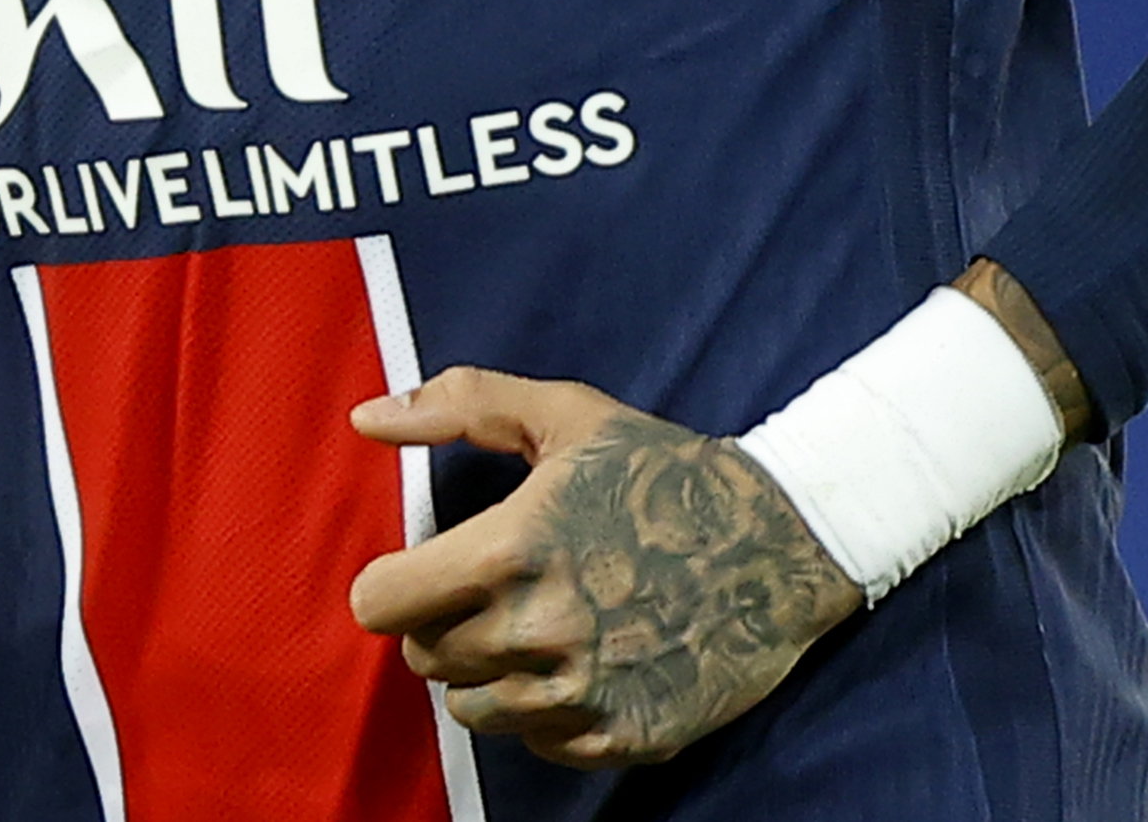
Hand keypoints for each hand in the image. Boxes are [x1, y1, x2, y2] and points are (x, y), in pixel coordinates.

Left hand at [346, 366, 859, 768]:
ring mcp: (580, 693)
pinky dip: (542, 709)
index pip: (382, 602)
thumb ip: (459, 405)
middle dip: (441, 622)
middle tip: (492, 590)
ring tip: (537, 624)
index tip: (423, 571)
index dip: (393, 584)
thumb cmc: (665, 471)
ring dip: (487, 671)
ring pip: (471, 708)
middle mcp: (538, 631)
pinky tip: (582, 660)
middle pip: (424, 657)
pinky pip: (535, 740)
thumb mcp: (566, 414)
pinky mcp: (619, 737)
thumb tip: (365, 420)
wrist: (782, 543)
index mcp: (511, 550)